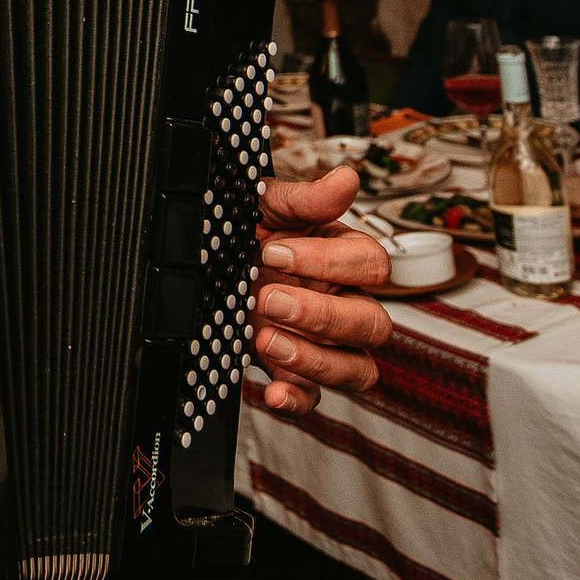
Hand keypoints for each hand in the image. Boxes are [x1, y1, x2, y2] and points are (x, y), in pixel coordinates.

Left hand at [249, 165, 392, 412]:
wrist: (207, 263)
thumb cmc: (248, 232)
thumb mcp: (266, 206)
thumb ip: (306, 199)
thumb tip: (346, 179)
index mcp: (344, 260)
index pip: (370, 265)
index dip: (328, 261)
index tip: (275, 251)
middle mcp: (345, 304)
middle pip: (372, 323)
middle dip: (321, 315)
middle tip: (269, 298)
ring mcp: (327, 345)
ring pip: (357, 369)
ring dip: (315, 360)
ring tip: (266, 339)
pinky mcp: (299, 375)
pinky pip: (314, 399)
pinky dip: (296, 400)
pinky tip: (273, 392)